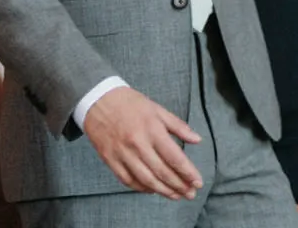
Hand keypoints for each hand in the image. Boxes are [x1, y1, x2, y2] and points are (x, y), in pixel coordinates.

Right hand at [83, 86, 203, 199]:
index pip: (174, 157)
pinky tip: (153, 190)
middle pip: (162, 171)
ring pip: (146, 179)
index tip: (198, 182)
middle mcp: (138, 144)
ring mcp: (123, 154)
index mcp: (153, 130)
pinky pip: (127, 180)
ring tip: (176, 195)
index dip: (187, 172)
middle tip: (190, 194)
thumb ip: (178, 126)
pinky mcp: (110, 160)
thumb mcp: (158, 110)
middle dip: (178, 185)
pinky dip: (141, 188)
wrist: (99, 101)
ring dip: (163, 190)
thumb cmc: (131, 104)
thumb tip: (197, 140)